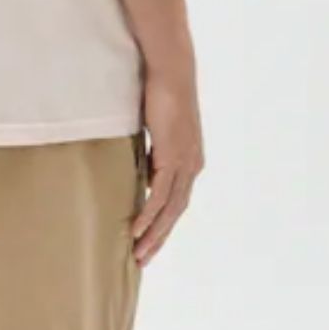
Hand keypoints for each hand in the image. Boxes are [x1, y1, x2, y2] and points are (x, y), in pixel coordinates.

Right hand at [132, 70, 204, 266]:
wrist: (171, 70)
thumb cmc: (160, 93)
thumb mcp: (156, 131)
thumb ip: (153, 153)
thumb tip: (142, 171)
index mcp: (190, 161)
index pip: (177, 201)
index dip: (163, 224)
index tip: (148, 240)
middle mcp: (193, 166)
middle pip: (176, 212)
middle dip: (159, 238)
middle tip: (142, 259)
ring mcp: (185, 163)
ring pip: (169, 210)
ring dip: (153, 234)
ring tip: (137, 253)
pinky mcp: (173, 157)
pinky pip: (160, 195)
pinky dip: (149, 215)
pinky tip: (136, 229)